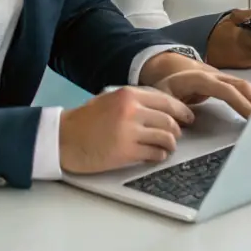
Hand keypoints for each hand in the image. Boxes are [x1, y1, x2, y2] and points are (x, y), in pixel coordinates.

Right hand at [59, 86, 194, 174]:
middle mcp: (132, 111)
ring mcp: (129, 132)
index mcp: (128, 95)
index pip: (166, 101)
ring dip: (170, 144)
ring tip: (167, 147)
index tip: (188, 117)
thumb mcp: (110, 100)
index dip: (182, 111)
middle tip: (176, 135)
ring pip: (165, 137)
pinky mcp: (125, 152)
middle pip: (169, 120)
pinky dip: (159, 155)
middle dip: (177, 130)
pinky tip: (156, 155)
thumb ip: (135, 101)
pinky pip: (154, 153)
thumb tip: (162, 109)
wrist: (63, 138)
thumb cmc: (85, 120)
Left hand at [153, 65, 250, 118]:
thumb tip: (190, 118)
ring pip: (246, 86)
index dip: (240, 102)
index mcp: (201, 79)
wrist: (170, 72)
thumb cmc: (167, 87)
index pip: (226, 90)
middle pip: (241, 86)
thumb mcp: (163, 96)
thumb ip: (173, 107)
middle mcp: (216, 75)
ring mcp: (224, 78)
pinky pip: (246, 89)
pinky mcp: (228, 83)